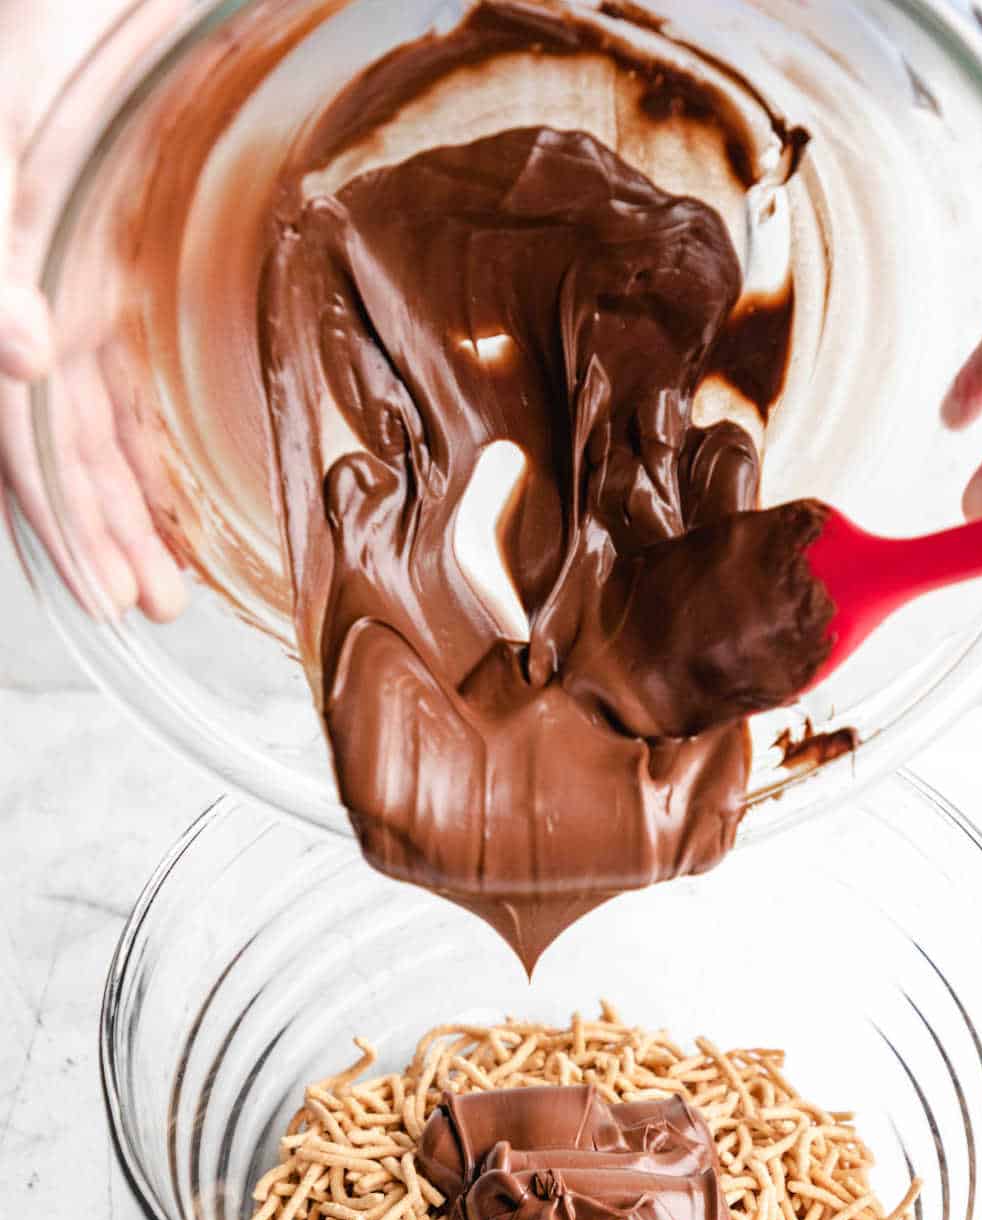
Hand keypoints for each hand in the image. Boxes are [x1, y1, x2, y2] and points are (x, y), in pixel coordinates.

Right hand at [0, 0, 186, 619]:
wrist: (84, 2)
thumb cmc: (39, 44)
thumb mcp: (7, 144)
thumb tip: (27, 358)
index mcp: (14, 281)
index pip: (25, 434)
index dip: (58, 519)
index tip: (102, 595)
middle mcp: (42, 302)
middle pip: (63, 450)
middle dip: (103, 539)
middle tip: (154, 610)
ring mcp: (78, 293)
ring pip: (100, 429)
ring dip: (131, 512)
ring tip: (171, 587)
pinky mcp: (116, 277)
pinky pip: (129, 384)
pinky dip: (152, 450)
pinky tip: (177, 505)